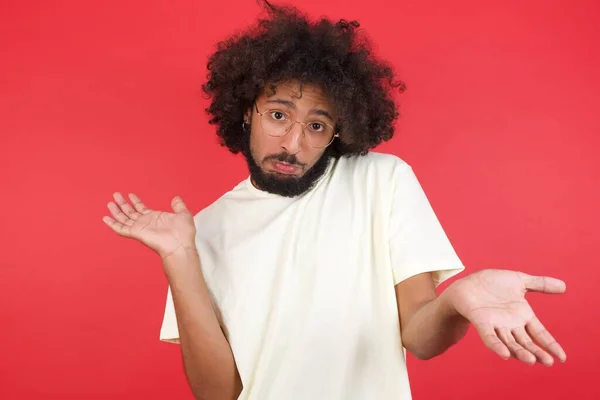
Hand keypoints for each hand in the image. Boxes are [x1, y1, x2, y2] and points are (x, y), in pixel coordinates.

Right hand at [102, 192, 195, 259]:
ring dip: (116, 211)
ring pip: (124, 218)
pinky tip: (105, 218)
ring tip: (109, 203)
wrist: (180, 245)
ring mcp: (140, 228)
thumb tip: (176, 198)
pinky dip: (113, 224)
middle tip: (116, 195)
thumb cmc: (183, 233)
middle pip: (130, 212)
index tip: (131, 195)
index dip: (136, 201)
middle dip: (123, 204)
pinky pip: (121, 228)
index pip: (142, 208)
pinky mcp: (136, 233)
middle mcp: (146, 223)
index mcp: (155, 218)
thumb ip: (179, 205)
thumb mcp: (183, 214)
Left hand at [447, 269, 566, 365]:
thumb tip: (564, 286)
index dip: (551, 345)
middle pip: (526, 343)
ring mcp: (496, 325)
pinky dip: (497, 346)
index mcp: (523, 316)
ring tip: (531, 360)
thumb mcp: (519, 280)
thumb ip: (540, 284)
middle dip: (537, 353)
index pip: (540, 334)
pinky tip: (504, 354)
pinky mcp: (481, 323)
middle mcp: (511, 325)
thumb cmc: (493, 284)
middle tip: (548, 362)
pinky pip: (490, 337)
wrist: (468, 283)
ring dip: (520, 352)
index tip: (562, 358)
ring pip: (510, 343)